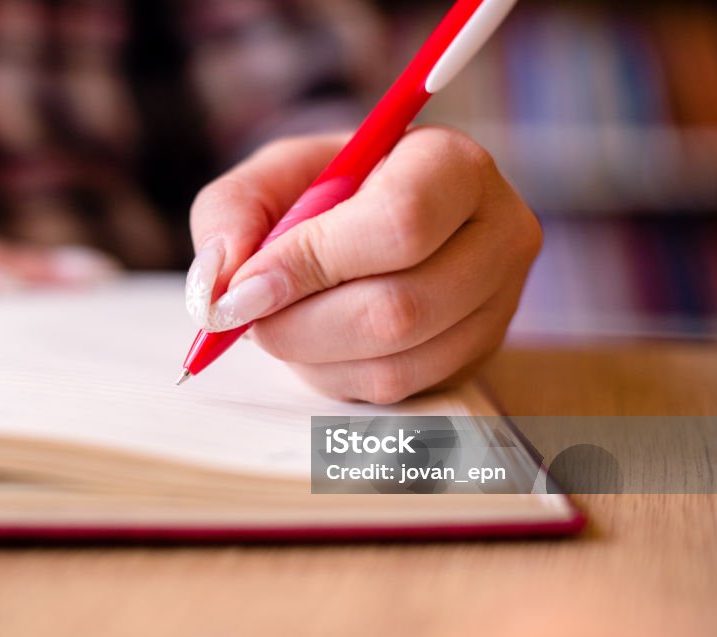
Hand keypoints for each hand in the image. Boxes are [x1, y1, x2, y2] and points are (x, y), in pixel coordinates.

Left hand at [187, 127, 540, 403]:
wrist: (374, 224)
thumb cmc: (327, 192)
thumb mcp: (272, 177)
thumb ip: (230, 213)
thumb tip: (217, 288)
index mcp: (454, 165)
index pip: (397, 223)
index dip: (310, 263)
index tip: (245, 286)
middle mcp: (498, 233)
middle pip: (397, 308)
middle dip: (299, 324)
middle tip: (249, 316)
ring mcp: (500, 303)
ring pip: (395, 362)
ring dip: (311, 356)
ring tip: (282, 322)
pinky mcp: (480, 355)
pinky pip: (397, 391)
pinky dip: (334, 376)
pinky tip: (318, 342)